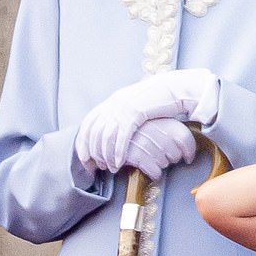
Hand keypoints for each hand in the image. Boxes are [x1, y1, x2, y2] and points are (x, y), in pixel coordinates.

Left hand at [75, 69, 217, 172]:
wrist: (172, 88)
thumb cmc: (156, 99)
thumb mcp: (134, 104)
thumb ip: (122, 114)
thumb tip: (113, 128)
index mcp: (112, 101)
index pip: (88, 123)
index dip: (83, 141)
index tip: (84, 157)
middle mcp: (114, 104)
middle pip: (94, 132)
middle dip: (94, 152)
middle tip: (97, 166)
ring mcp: (123, 108)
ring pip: (106, 136)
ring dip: (106, 155)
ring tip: (110, 167)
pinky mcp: (135, 114)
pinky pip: (122, 137)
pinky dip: (118, 152)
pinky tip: (119, 162)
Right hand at [124, 118, 196, 180]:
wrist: (112, 129)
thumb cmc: (139, 129)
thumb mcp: (158, 122)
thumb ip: (174, 131)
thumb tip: (189, 145)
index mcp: (165, 121)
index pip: (186, 139)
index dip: (189, 151)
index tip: (187, 157)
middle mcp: (157, 130)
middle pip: (176, 155)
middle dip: (171, 158)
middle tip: (161, 154)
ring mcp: (146, 142)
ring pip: (165, 164)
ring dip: (160, 164)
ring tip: (150, 156)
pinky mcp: (135, 155)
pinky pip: (155, 172)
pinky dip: (153, 172)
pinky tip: (148, 166)